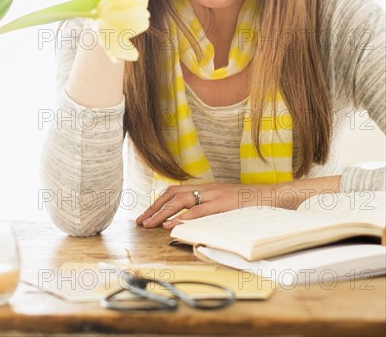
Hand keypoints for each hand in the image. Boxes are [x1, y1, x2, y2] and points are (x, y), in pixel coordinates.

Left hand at [135, 183, 278, 228]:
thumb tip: (189, 220)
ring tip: (150, 225)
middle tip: (140, 222)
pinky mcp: (224, 204)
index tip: (145, 215)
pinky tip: (172, 225)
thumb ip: (207, 208)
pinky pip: (201, 210)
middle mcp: (207, 189)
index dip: (158, 203)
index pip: (174, 192)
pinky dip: (184, 217)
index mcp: (205, 188)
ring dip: (163, 213)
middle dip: (154, 208)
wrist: (272, 195)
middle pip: (172, 194)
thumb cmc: (249, 203)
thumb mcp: (224, 203)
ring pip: (182, 201)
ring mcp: (215, 195)